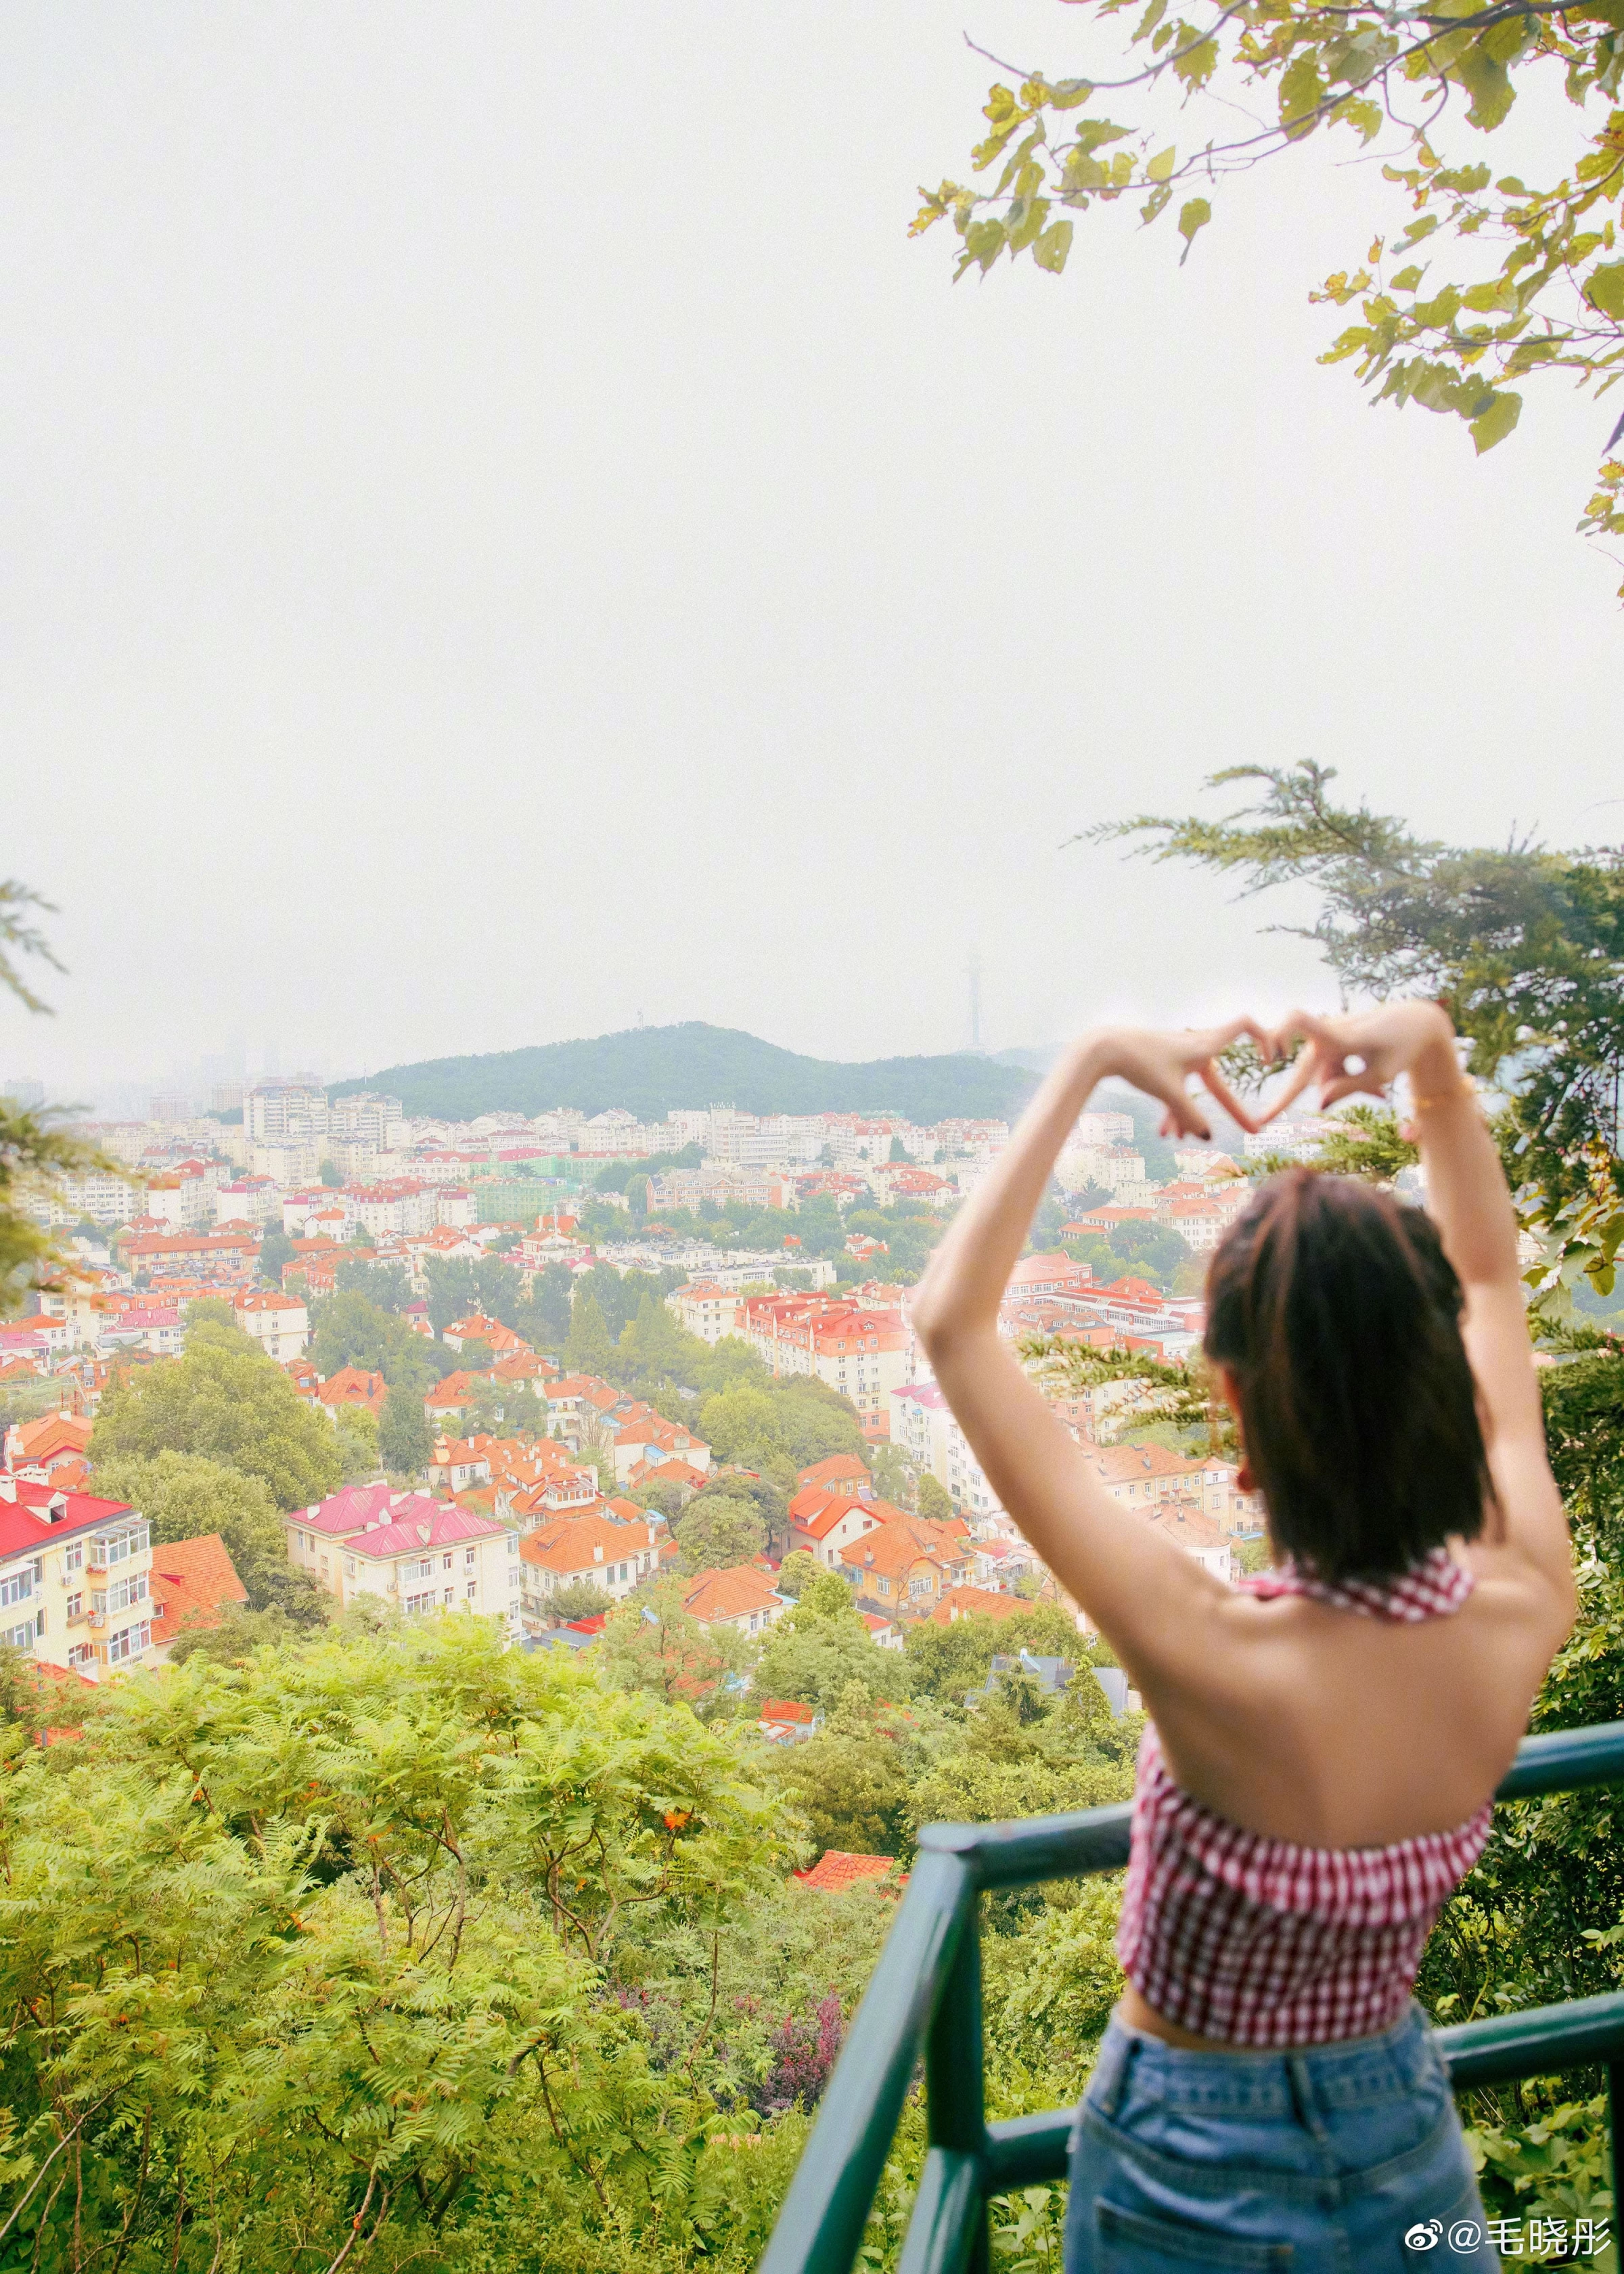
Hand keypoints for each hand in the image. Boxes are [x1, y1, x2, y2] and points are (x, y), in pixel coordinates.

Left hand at [1088, 1020, 1271, 1141]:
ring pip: (1193, 1091)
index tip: (1271, 1059)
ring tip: (1180, 1139)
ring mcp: (1178, 1057)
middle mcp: (1194, 1048)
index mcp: (1203, 1046)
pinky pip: (1176, 1089)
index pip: (1244, 1026)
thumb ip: (1189, 1116)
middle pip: (1219, 1083)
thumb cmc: (1138, 1063)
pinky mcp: (1161, 1065)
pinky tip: (1164, 1133)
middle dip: (1233, 1109)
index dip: (1264, 1037)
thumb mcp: (1168, 1093)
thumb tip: (1207, 1138)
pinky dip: (1172, 1109)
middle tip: (1255, 1130)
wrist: (1102, 1049)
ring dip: (1188, 1114)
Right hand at [1259, 1001, 1460, 1114]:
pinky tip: (1377, 1091)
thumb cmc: (1403, 1047)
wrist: (1418, 1023)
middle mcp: (1328, 1032)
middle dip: (1323, 1094)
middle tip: (1263, 1121)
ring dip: (1343, 1085)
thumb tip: (1319, 1103)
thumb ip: (1348, 1088)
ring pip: (1323, 1072)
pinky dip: (1348, 1078)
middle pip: (1307, 1072)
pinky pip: (1332, 1066)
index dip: (1278, 1034)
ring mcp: (1330, 1035)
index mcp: (1339, 1036)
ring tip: (1381, 1096)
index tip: (1268, 1057)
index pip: (1299, 1021)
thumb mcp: (1381, 1074)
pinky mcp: (1335, 1040)